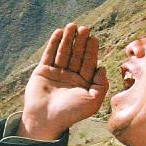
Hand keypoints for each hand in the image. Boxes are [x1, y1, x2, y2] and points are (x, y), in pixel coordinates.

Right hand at [18, 22, 108, 139]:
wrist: (45, 120)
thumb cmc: (70, 114)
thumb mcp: (92, 102)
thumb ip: (101, 85)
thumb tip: (103, 67)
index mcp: (83, 83)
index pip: (89, 63)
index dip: (91, 50)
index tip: (93, 38)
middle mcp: (70, 76)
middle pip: (77, 55)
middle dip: (80, 41)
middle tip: (84, 28)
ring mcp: (56, 73)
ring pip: (63, 52)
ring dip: (68, 39)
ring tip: (72, 26)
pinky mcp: (43, 71)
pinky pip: (49, 54)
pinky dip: (53, 43)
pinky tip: (58, 32)